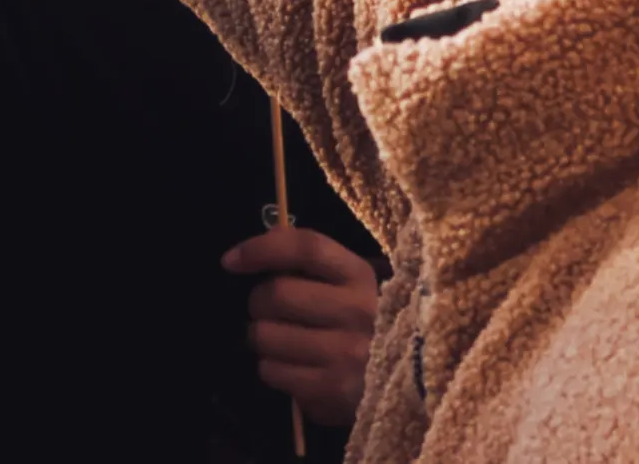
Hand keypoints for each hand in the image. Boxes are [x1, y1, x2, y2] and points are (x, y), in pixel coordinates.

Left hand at [223, 226, 380, 428]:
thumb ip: (309, 262)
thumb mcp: (349, 283)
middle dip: (257, 301)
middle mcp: (358, 312)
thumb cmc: (364, 321)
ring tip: (276, 340)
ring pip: (267, 336)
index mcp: (360, 276)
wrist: (408, 380)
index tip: (230, 260)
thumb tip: (258, 246)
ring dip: (260, 337)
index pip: (304, 247)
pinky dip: (270, 368)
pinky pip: (273, 372)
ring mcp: (348, 355)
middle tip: (264, 310)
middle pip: (277, 294)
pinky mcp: (335, 392)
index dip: (261, 248)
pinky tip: (289, 367)